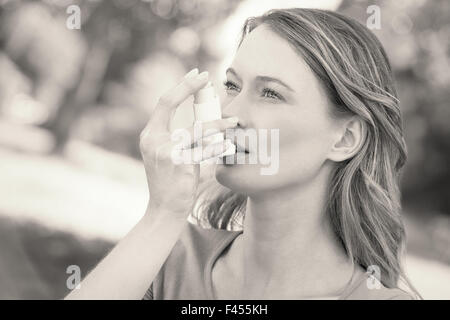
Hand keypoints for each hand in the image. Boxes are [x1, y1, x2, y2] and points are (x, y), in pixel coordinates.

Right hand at [139, 68, 237, 219]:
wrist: (164, 209)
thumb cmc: (173, 182)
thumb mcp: (170, 155)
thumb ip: (179, 137)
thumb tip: (203, 119)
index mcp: (150, 135)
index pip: (163, 103)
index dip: (180, 86)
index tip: (196, 75)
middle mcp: (152, 139)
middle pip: (170, 103)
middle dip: (190, 87)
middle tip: (208, 77)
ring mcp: (163, 150)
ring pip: (195, 129)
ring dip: (217, 124)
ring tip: (234, 122)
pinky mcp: (177, 163)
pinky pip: (203, 150)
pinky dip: (219, 147)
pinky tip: (230, 145)